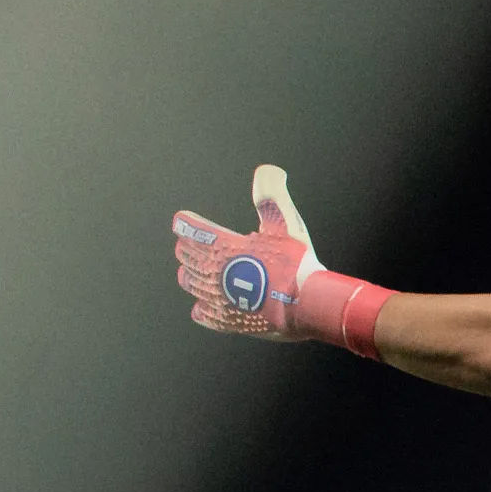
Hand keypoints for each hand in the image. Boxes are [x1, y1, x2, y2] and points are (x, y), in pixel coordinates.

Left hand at [172, 166, 393, 353]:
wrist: (307, 305)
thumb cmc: (297, 262)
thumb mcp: (285, 222)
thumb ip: (272, 193)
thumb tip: (269, 169)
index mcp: (222, 245)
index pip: (191, 230)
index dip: (186, 223)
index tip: (183, 219)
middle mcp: (213, 272)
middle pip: (187, 256)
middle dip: (187, 248)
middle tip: (187, 244)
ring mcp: (218, 299)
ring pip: (191, 284)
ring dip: (190, 275)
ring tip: (190, 273)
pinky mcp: (227, 322)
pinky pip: (203, 315)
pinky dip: (201, 309)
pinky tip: (202, 308)